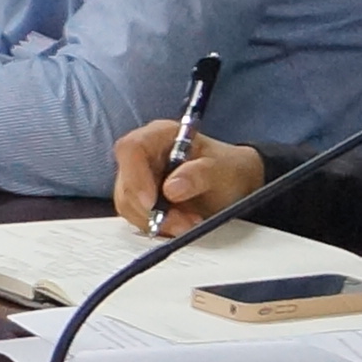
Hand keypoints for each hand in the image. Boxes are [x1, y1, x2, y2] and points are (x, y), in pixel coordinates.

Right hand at [105, 121, 264, 230]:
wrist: (235, 184)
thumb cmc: (227, 168)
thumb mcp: (221, 169)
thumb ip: (199, 175)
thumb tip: (172, 189)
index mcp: (160, 135)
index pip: (132, 149)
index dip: (135, 176)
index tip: (151, 203)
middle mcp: (144, 155)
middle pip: (126, 183)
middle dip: (151, 209)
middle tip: (182, 222)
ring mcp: (140, 178)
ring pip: (129, 204)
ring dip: (157, 221)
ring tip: (189, 222)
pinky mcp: (141, 199)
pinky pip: (137, 217)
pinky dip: (158, 226)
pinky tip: (181, 224)